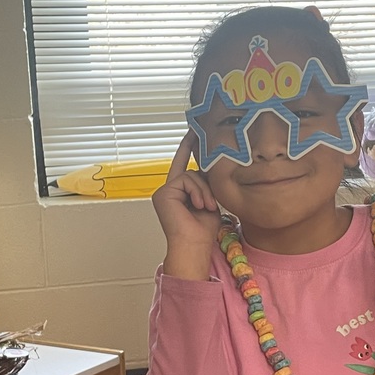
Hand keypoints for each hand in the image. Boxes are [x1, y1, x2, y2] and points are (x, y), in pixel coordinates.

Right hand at [152, 131, 220, 279]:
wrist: (195, 244)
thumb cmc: (204, 229)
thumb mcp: (210, 199)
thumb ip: (207, 181)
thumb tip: (212, 162)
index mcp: (181, 192)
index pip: (186, 164)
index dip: (189, 147)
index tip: (194, 131)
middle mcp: (170, 190)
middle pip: (193, 171)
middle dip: (206, 186)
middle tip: (211, 205)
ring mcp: (164, 191)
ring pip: (191, 175)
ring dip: (203, 192)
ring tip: (205, 208)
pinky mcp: (163, 193)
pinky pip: (185, 180)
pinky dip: (196, 192)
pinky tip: (197, 205)